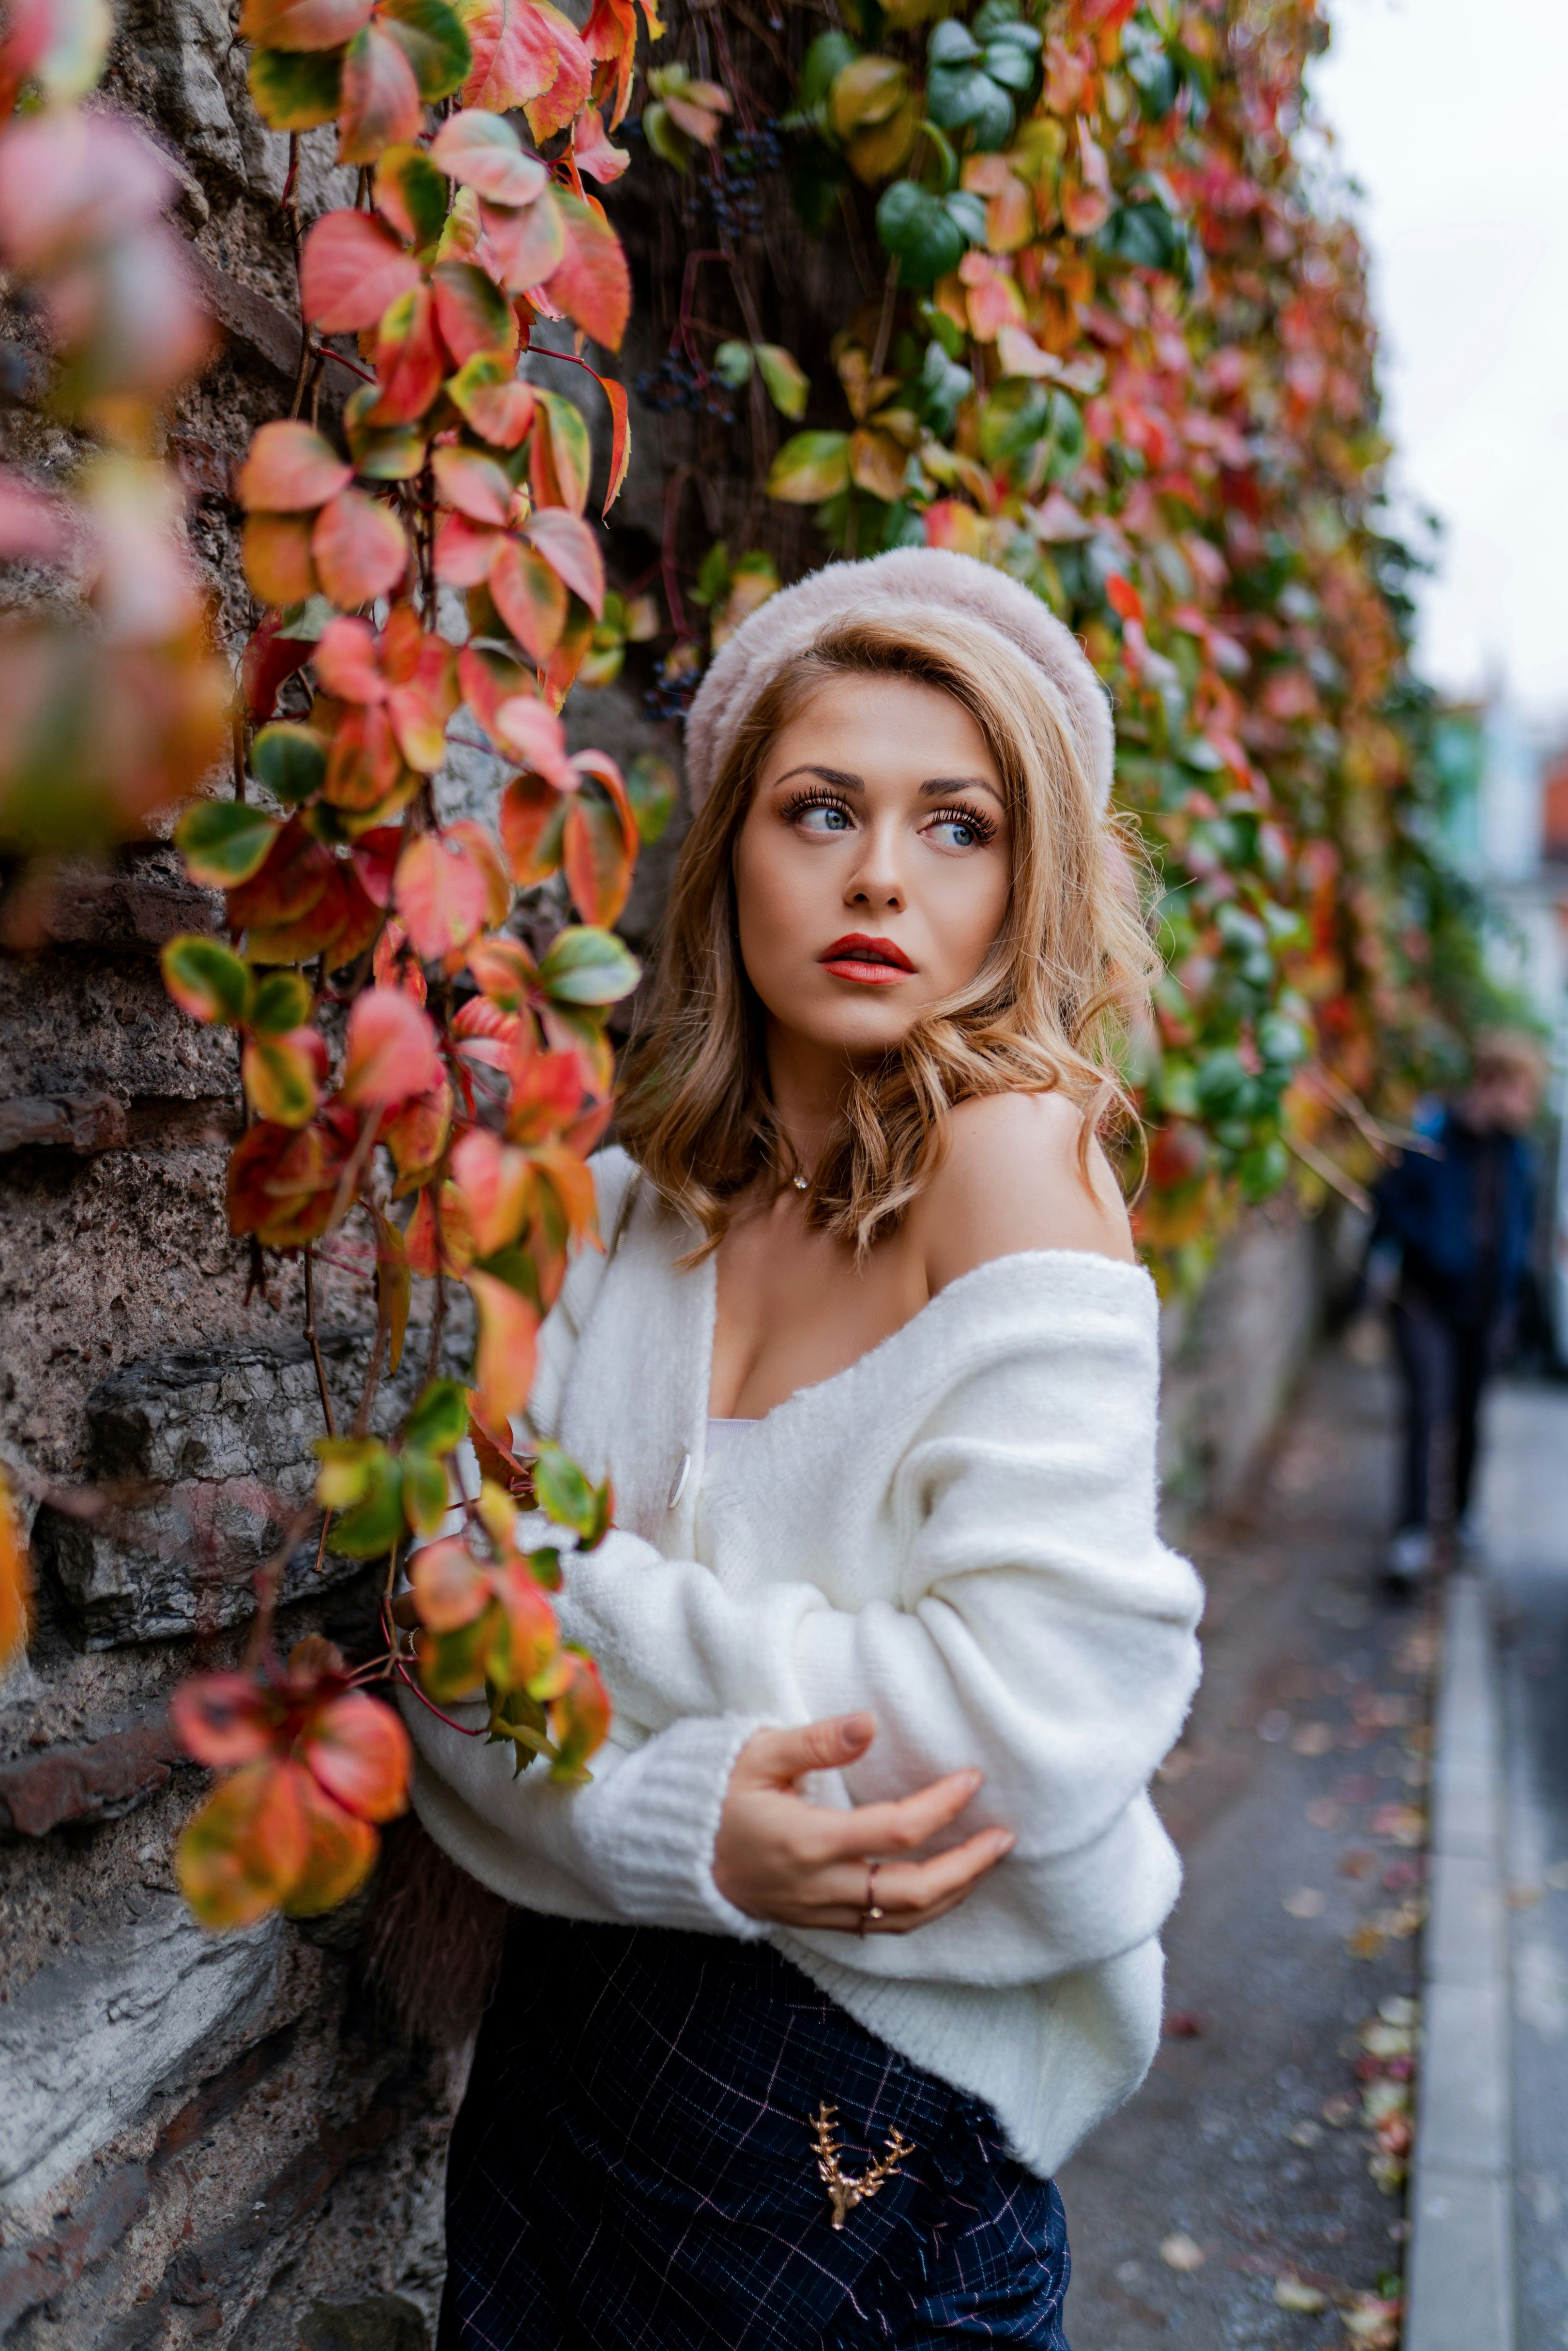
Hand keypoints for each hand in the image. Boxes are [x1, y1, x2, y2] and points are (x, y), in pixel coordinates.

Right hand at [712, 1712, 1013, 1934]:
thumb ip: (816, 1741)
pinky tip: (945, 1888)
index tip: (972, 1779)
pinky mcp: (819, 1923)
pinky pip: (882, 1928)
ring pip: (903, 1919)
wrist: (678, 1854)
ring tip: (986, 1861)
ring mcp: (820, 1911)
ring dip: (954, 1893)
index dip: (942, 1806)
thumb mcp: (757, 1754)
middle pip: (912, 1891)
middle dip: (968, 1866)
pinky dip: (922, 1912)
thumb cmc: (717, 1794)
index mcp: (807, 1840)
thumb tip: (870, 1722)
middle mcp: (819, 1885)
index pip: (895, 1832)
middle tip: (1004, 1836)